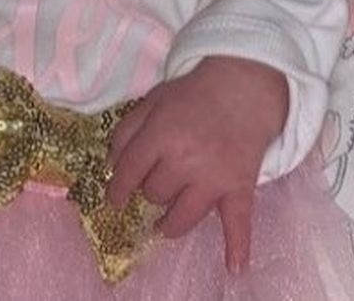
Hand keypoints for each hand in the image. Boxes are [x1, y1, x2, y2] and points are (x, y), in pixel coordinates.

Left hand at [106, 56, 288, 273]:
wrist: (243, 86)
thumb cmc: (193, 94)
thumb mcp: (152, 101)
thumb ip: (126, 131)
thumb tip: (110, 167)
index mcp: (161, 134)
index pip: (129, 172)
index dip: (117, 188)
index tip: (115, 199)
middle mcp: (184, 160)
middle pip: (154, 194)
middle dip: (151, 191)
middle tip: (159, 182)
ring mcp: (213, 177)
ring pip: (181, 217)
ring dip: (170, 222)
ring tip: (165, 223)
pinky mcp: (239, 186)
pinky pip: (238, 221)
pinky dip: (238, 245)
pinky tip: (235, 267)